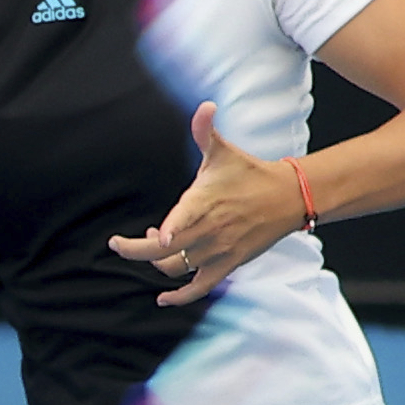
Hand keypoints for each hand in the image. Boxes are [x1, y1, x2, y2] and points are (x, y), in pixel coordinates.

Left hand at [107, 103, 307, 306]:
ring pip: (176, 268)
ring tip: (156, 243)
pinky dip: (180, 298)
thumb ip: (205, 131)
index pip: (186, 217)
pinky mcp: (227, 265)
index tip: (159, 236)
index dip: (173, 228)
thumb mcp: (223, 152)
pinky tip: (163, 299)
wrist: (287, 197)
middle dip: (136, 250)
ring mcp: (218, 250)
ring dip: (157, 262)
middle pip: (166, 251)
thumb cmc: (249, 173)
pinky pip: (198, 289)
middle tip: (117, 243)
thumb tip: (205, 105)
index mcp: (205, 200)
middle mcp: (209, 229)